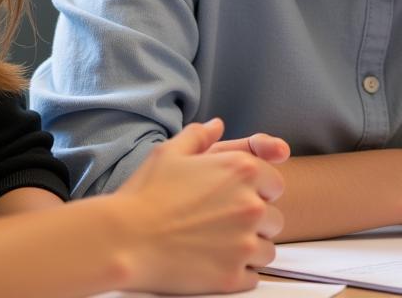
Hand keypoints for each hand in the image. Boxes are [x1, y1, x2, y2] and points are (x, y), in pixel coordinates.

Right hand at [112, 118, 284, 293]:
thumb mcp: (171, 152)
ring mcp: (244, 244)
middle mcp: (250, 205)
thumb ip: (200, 136)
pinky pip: (253, 276)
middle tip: (224, 221)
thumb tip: (216, 125)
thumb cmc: (146, 193)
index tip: (237, 196)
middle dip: (255, 220)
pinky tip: (214, 261)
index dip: (257, 189)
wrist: (126, 239)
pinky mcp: (233, 276)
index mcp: (241, 170)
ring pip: (267, 249)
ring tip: (219, 243)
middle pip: (274, 218)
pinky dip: (239, 271)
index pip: (274, 182)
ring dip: (249, 247)